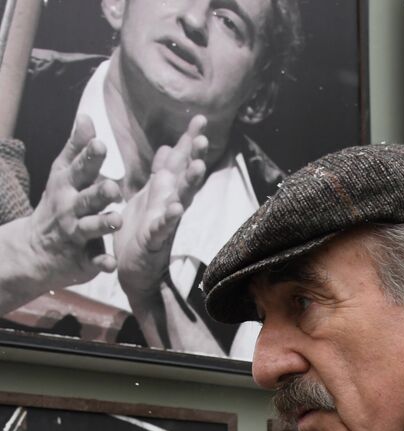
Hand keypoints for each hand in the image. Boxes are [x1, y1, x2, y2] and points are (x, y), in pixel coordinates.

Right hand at [23, 114, 121, 287]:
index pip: (80, 169)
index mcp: (68, 186)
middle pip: (87, 199)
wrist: (35, 249)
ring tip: (118, 220)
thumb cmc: (57, 204)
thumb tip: (87, 116)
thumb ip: (77, 149)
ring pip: (90, 228)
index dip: (89, 157)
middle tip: (114, 187)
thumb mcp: (62, 175)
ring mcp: (75, 234)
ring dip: (103, 224)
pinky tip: (112, 265)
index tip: (100, 144)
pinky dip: (101, 263)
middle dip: (99, 192)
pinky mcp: (82, 259)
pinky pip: (93, 262)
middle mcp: (70, 209)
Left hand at [114, 115, 207, 300]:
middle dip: (195, 157)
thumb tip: (170, 148)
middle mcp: (169, 204)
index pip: (180, 162)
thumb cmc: (140, 234)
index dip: (189, 142)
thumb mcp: (147, 197)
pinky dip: (168, 218)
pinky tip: (175, 208)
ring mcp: (164, 223)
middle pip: (186, 177)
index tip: (200, 119)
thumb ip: (160, 174)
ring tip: (197, 167)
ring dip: (190, 184)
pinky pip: (162, 228)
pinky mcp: (154, 241)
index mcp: (165, 192)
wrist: (134, 271)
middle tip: (204, 137)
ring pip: (180, 200)